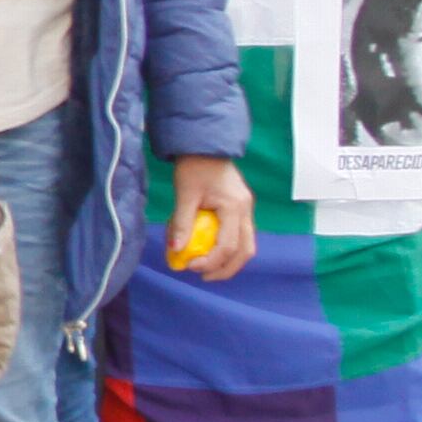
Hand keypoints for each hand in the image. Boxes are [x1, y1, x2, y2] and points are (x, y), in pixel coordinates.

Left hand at [168, 153, 257, 282]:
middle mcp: (246, 210)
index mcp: (235, 206)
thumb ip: (180, 222)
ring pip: (246, 245)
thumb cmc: (194, 166)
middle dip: (226, 268)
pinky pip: (240, 235)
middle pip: (245, 250)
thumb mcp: (184, 194)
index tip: (191, 266)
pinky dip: (228, 248)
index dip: (211, 261)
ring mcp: (246, 209)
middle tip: (204, 277)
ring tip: (207, 269)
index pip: (228, 245)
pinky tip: (211, 252)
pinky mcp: (241, 208)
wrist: (205, 144)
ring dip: (229, 261)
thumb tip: (175, 250)